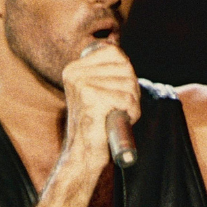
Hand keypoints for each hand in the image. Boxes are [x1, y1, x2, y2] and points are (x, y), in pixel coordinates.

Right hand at [60, 44, 140, 172]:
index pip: (115, 52)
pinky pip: (127, 99)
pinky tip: (118, 120)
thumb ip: (110, 71)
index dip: (126, 73)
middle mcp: (75, 73)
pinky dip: (131, 112)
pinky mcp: (91, 98)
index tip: (118, 92)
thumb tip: (124, 58)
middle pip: (125, 68)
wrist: (84, 153)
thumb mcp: (101, 90)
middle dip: (131, 89)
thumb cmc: (98, 123)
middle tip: (119, 107)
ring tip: (117, 115)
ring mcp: (81, 84)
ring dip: (132, 103)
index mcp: (74, 68)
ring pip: (129, 84)